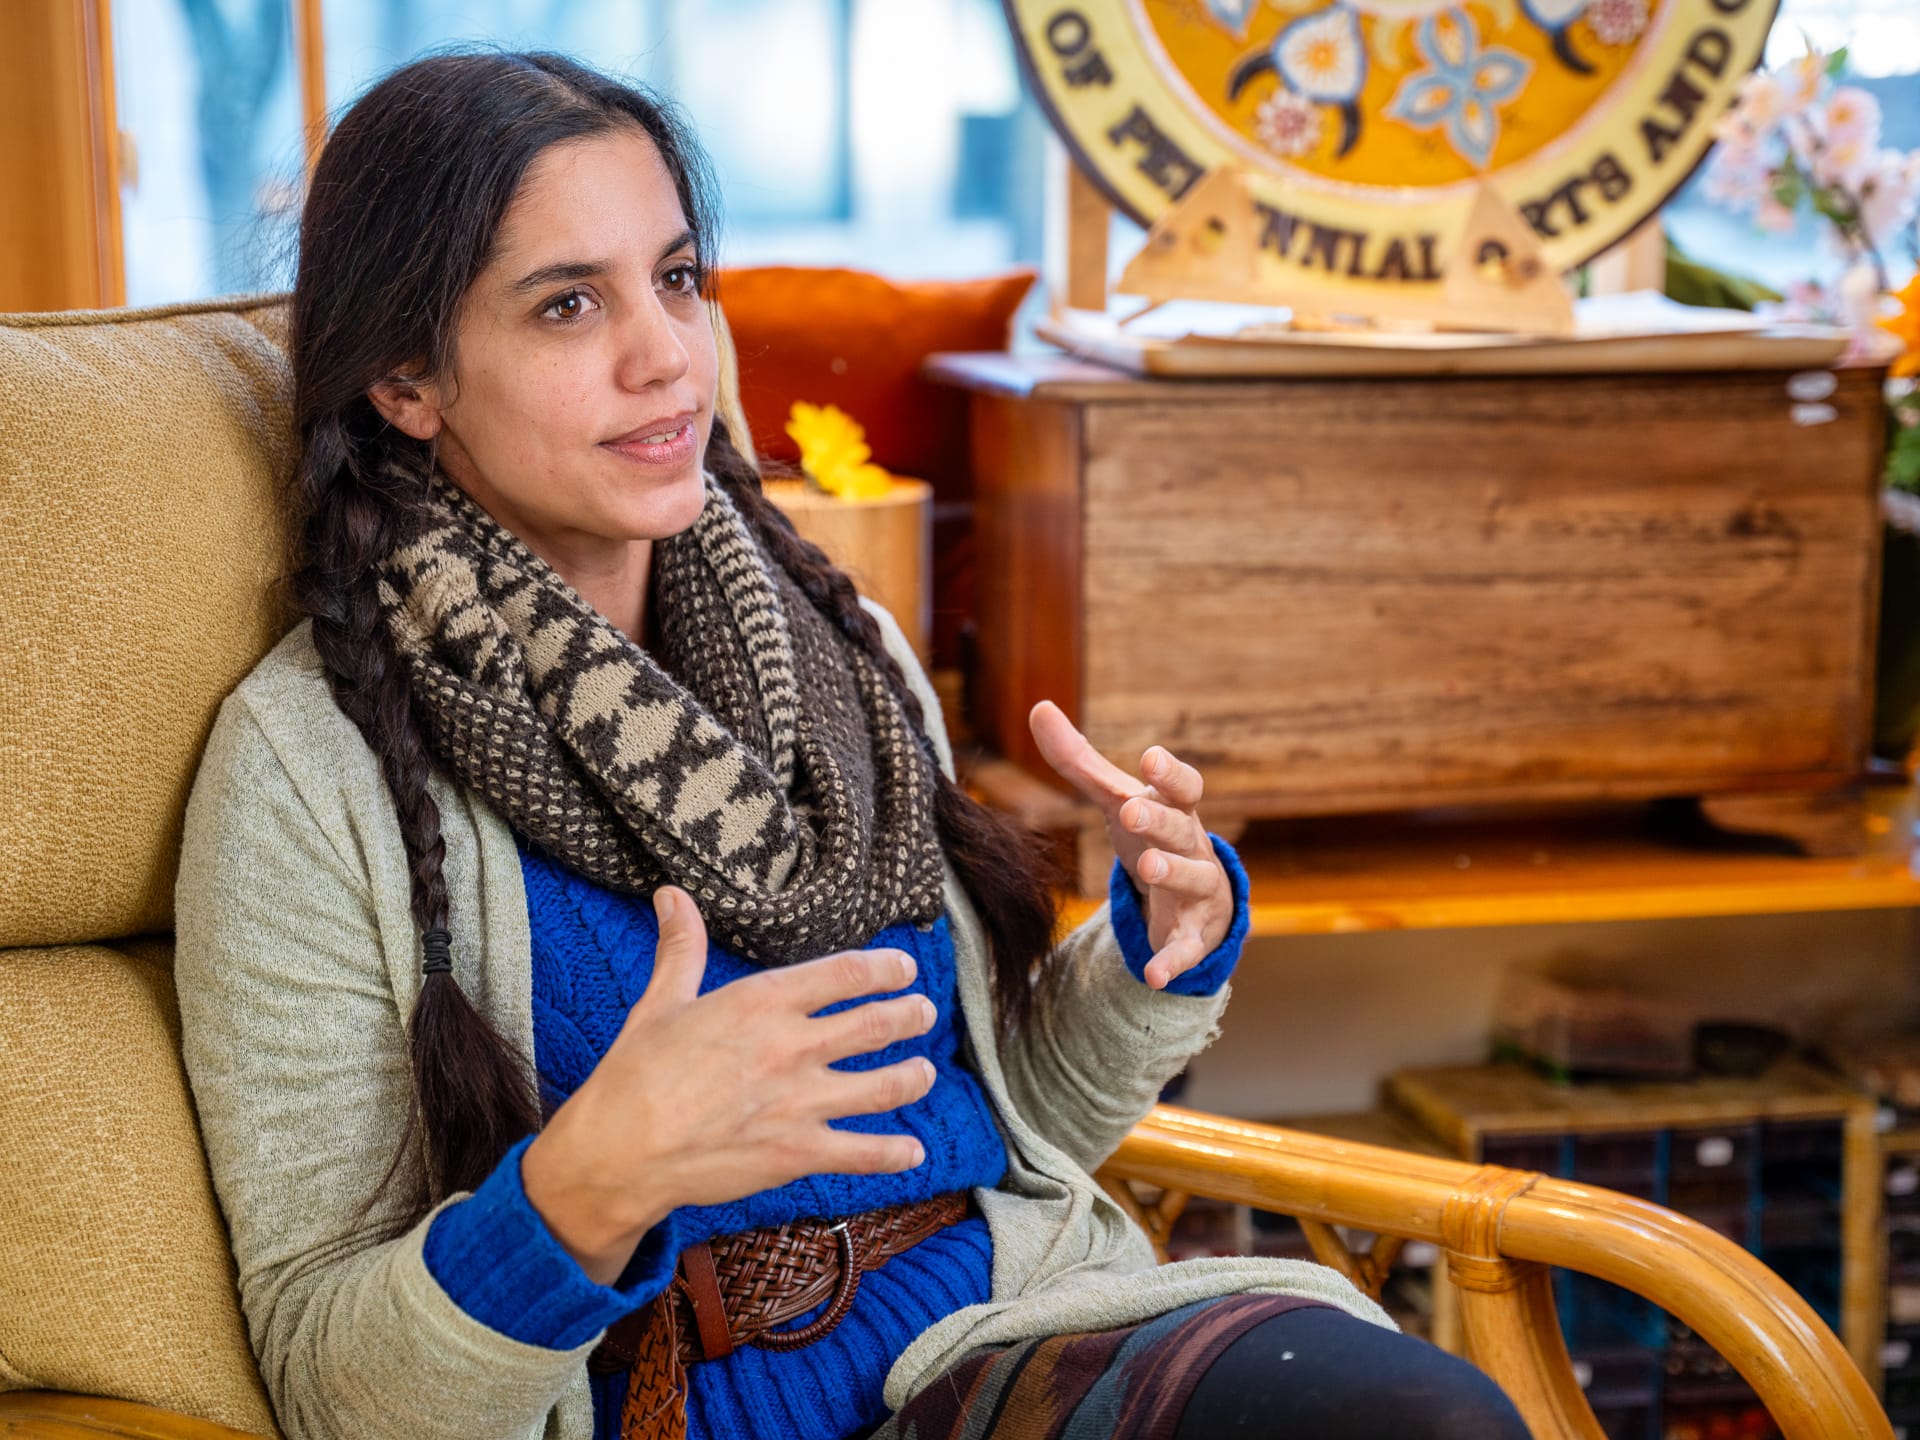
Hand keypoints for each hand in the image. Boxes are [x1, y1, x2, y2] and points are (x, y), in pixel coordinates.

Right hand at [522, 886, 936, 1284]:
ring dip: (913, 1077)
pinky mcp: (798, 1153)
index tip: (904, 967)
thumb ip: (681, 948)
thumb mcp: (661, 1002)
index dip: (884, 968)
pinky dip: (895, 1154)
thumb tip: (673, 895)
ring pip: (883, 1087)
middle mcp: (792, 1047)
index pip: (845, 974)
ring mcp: (801, 1102)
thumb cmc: (635, 1074)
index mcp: (763, 1002)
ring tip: (926, 1072)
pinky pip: (863, 1152)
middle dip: (909, 1015)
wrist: (621, 1151)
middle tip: (923, 1011)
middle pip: (876, 1024)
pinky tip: (913, 1153)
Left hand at [1028, 700, 1231, 990]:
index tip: (1151, 757)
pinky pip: (1186, 947)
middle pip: (1182, 829)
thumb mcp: (1117, 799)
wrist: (1197, 898)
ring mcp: (1198, 891)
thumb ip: (1079, 760)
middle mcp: (1193, 846)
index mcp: (1176, 810)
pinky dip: (1173, 960)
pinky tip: (1153, 974)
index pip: (1183, 786)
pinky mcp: (1192, 934)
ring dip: (1171, 873)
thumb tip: (1039, 707)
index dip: (1170, 773)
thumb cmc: (1152, 835)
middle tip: (1130, 811)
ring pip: (1193, 879)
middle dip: (1159, 821)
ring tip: (1147, 868)